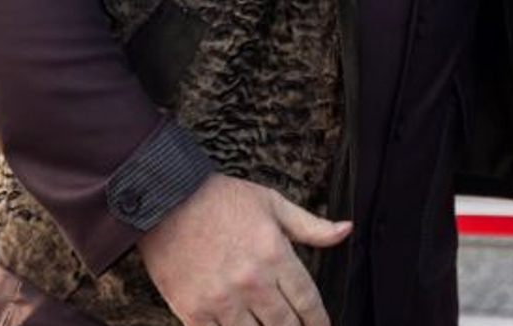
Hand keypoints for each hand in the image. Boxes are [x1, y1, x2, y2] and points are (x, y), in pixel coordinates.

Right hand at [137, 173, 351, 325]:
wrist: (166, 201)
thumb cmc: (222, 200)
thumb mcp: (272, 203)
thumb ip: (311, 225)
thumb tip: (347, 230)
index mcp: (274, 254)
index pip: (307, 301)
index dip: (319, 321)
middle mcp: (251, 282)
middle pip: (285, 325)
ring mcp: (221, 300)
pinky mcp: (193, 311)